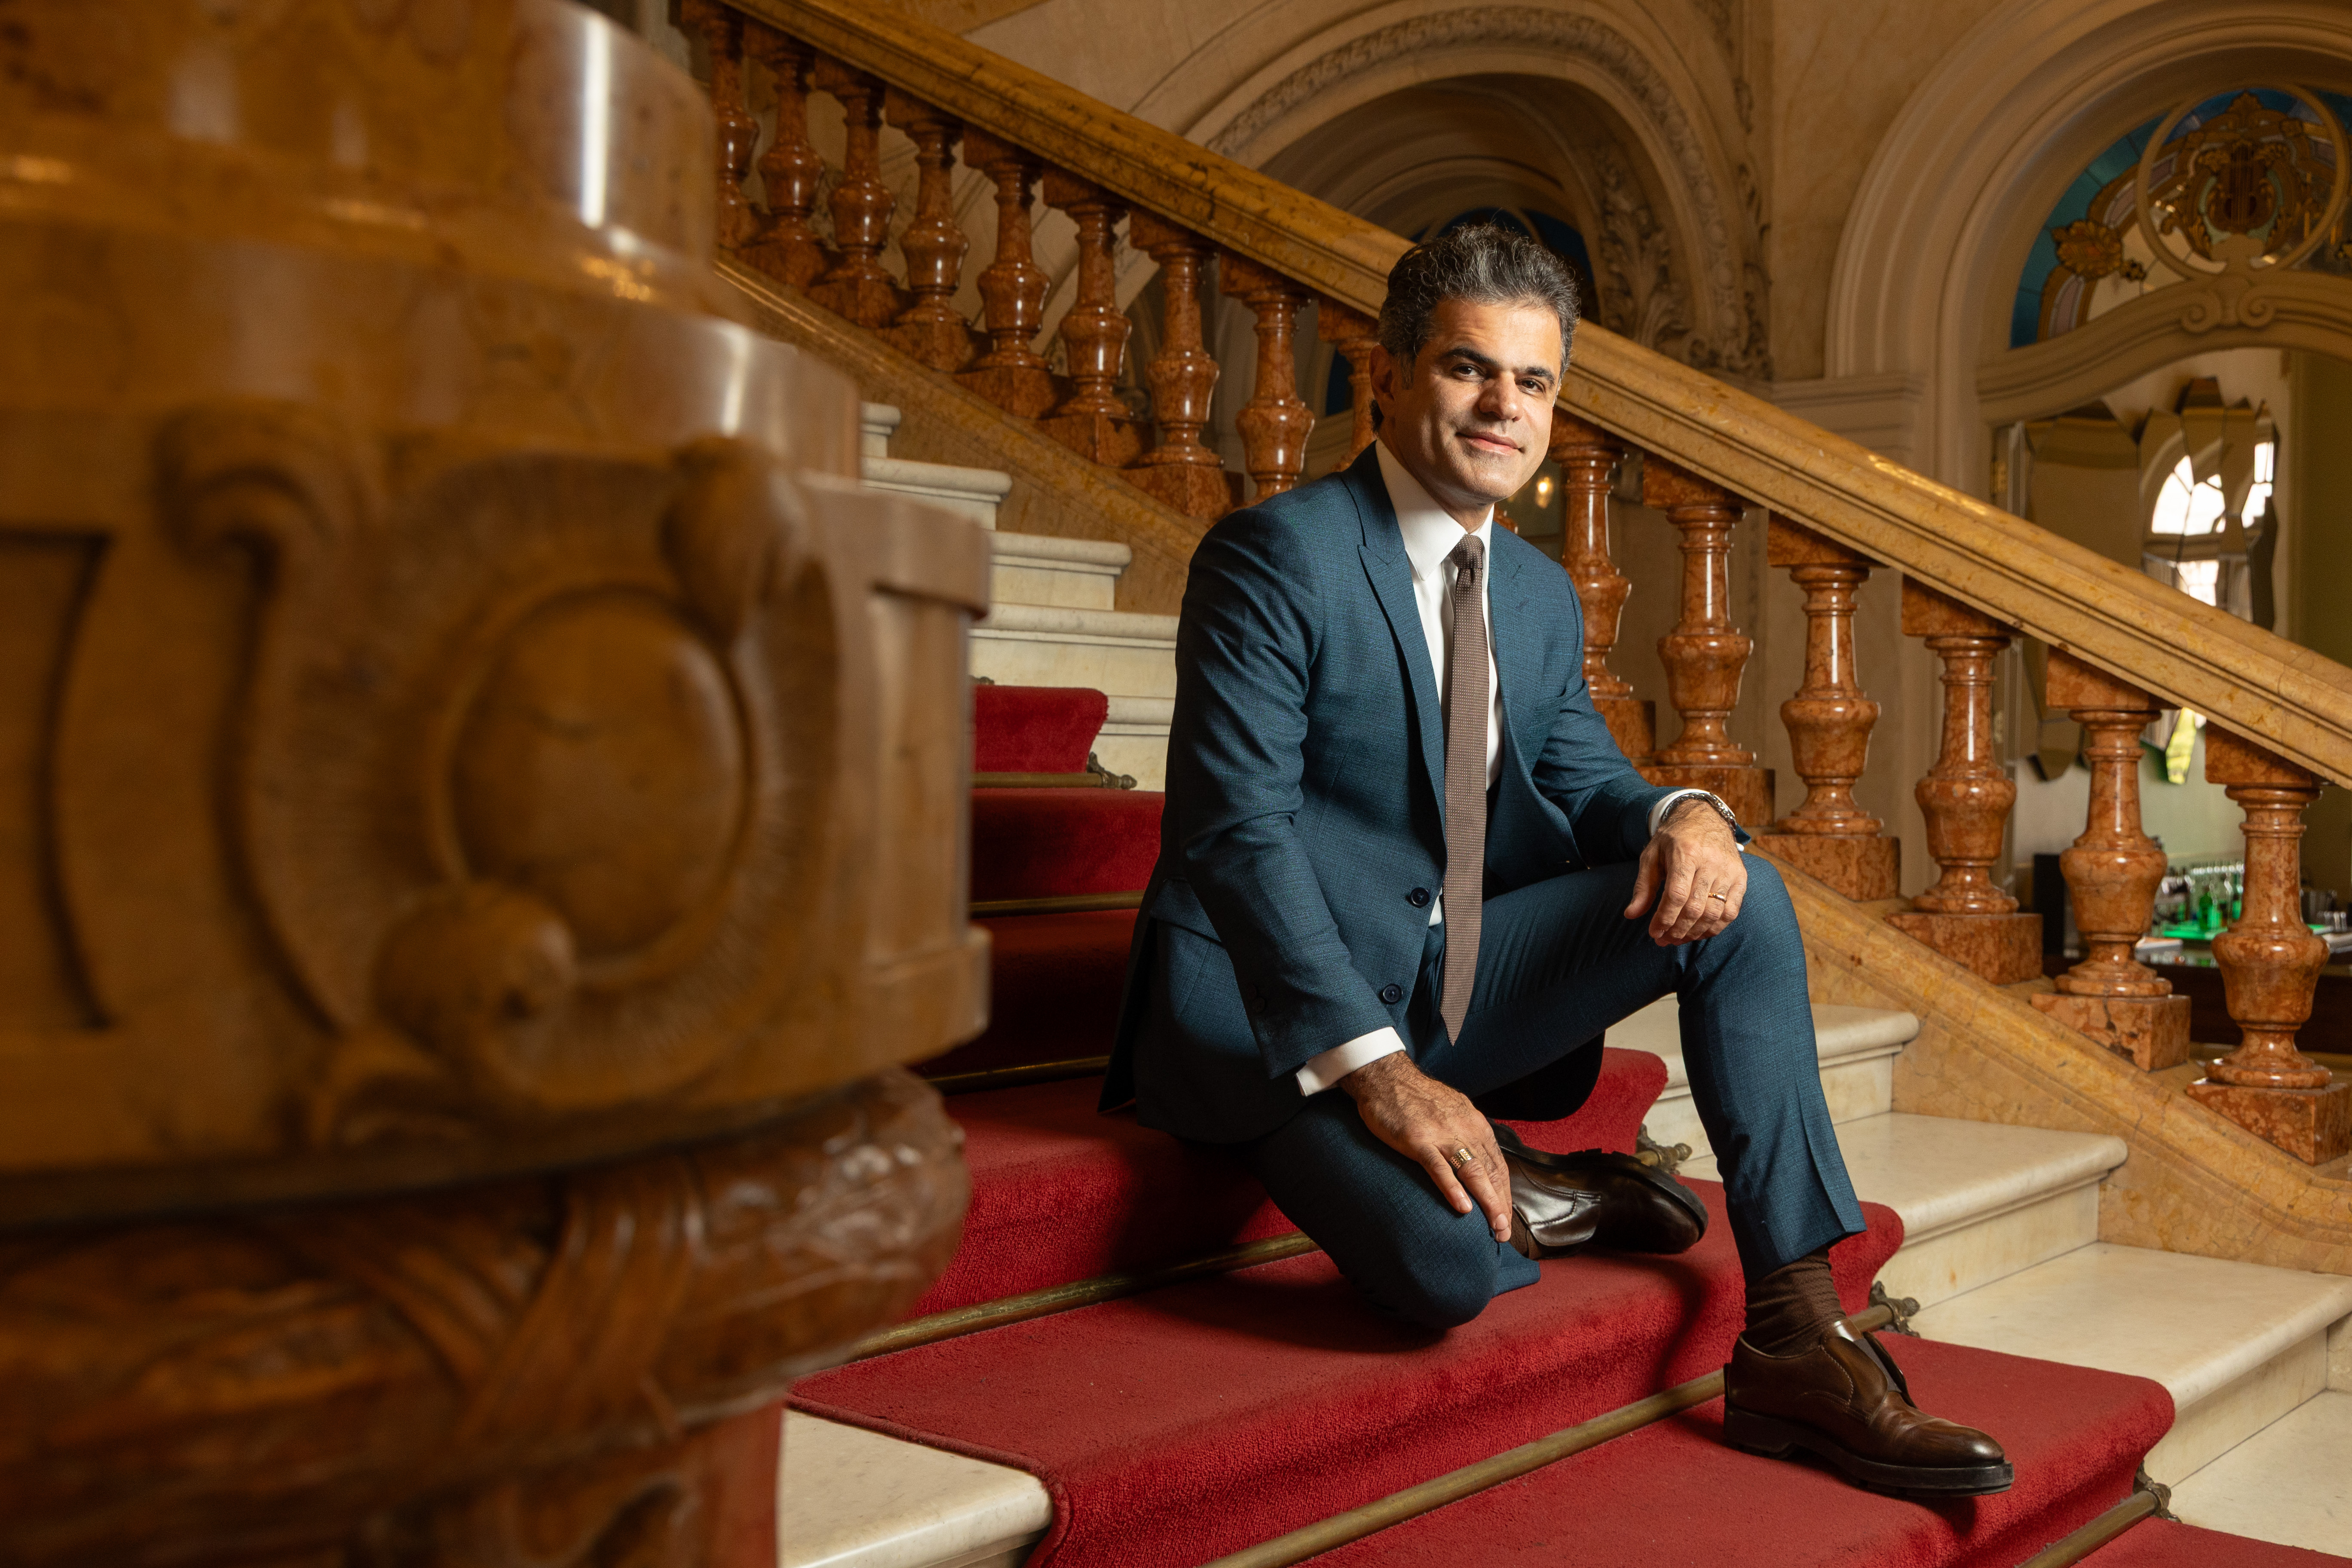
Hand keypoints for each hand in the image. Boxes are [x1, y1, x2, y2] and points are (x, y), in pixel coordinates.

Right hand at [1340, 1053, 1511, 1240]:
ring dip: (1487, 1201)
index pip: (1498, 1165)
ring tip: (1494, 1226)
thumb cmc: (1415, 1097)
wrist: (1385, 1075)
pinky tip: (1462, 1207)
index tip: (1506, 1217)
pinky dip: (1452, 1188)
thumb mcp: (1452, 1112)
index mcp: (1475, 1124)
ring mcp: (1442, 1134)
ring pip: (1473, 1172)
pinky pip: (1439, 1167)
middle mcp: (1465, 1129)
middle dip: (1500, 1204)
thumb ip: (1466, 1135)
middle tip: (1504, 1232)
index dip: (1504, 1193)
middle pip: (1490, 1172)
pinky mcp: (1418, 1139)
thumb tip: (1476, 1161)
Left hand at [1624, 796, 1746, 944]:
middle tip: (1663, 940)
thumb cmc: (1674, 839)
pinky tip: (1699, 932)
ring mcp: (1729, 871)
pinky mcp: (1741, 877)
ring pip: (1714, 913)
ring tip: (1678, 939)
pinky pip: (1731, 911)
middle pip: (1695, 908)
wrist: (1705, 818)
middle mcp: (1711, 862)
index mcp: (1686, 853)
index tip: (1654, 932)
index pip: (1677, 896)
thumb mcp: (1652, 855)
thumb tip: (1631, 914)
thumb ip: (1643, 886)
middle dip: (1677, 930)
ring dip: (1694, 932)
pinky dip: (1715, 927)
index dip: (1664, 919)